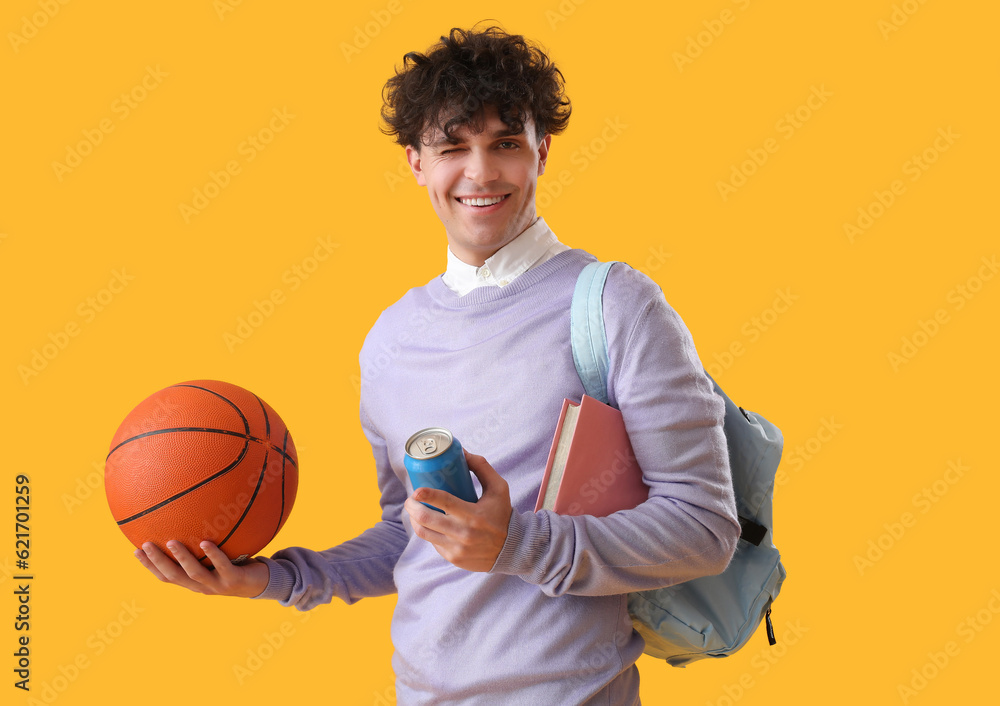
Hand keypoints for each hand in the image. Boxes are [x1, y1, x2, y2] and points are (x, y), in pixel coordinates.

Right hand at [134, 540, 269, 597]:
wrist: (261, 583)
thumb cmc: (234, 565)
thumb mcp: (214, 557)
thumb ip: (200, 545)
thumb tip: (188, 518)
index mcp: (192, 582)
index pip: (165, 576)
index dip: (149, 566)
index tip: (134, 550)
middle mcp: (201, 586)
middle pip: (174, 576)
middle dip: (158, 562)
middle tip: (145, 544)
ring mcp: (217, 585)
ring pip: (195, 573)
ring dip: (182, 558)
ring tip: (172, 541)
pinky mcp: (234, 580)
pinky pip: (222, 566)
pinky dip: (213, 555)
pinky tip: (205, 542)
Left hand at [404, 451, 511, 571]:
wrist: (513, 548)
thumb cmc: (503, 514)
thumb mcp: (498, 488)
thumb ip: (481, 467)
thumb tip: (462, 452)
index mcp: (473, 514)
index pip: (444, 502)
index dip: (426, 495)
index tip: (416, 490)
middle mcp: (463, 533)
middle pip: (426, 518)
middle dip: (412, 506)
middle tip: (411, 499)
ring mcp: (457, 548)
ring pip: (424, 533)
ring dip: (414, 519)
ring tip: (414, 510)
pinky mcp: (454, 558)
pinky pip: (432, 543)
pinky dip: (427, 532)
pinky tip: (427, 524)